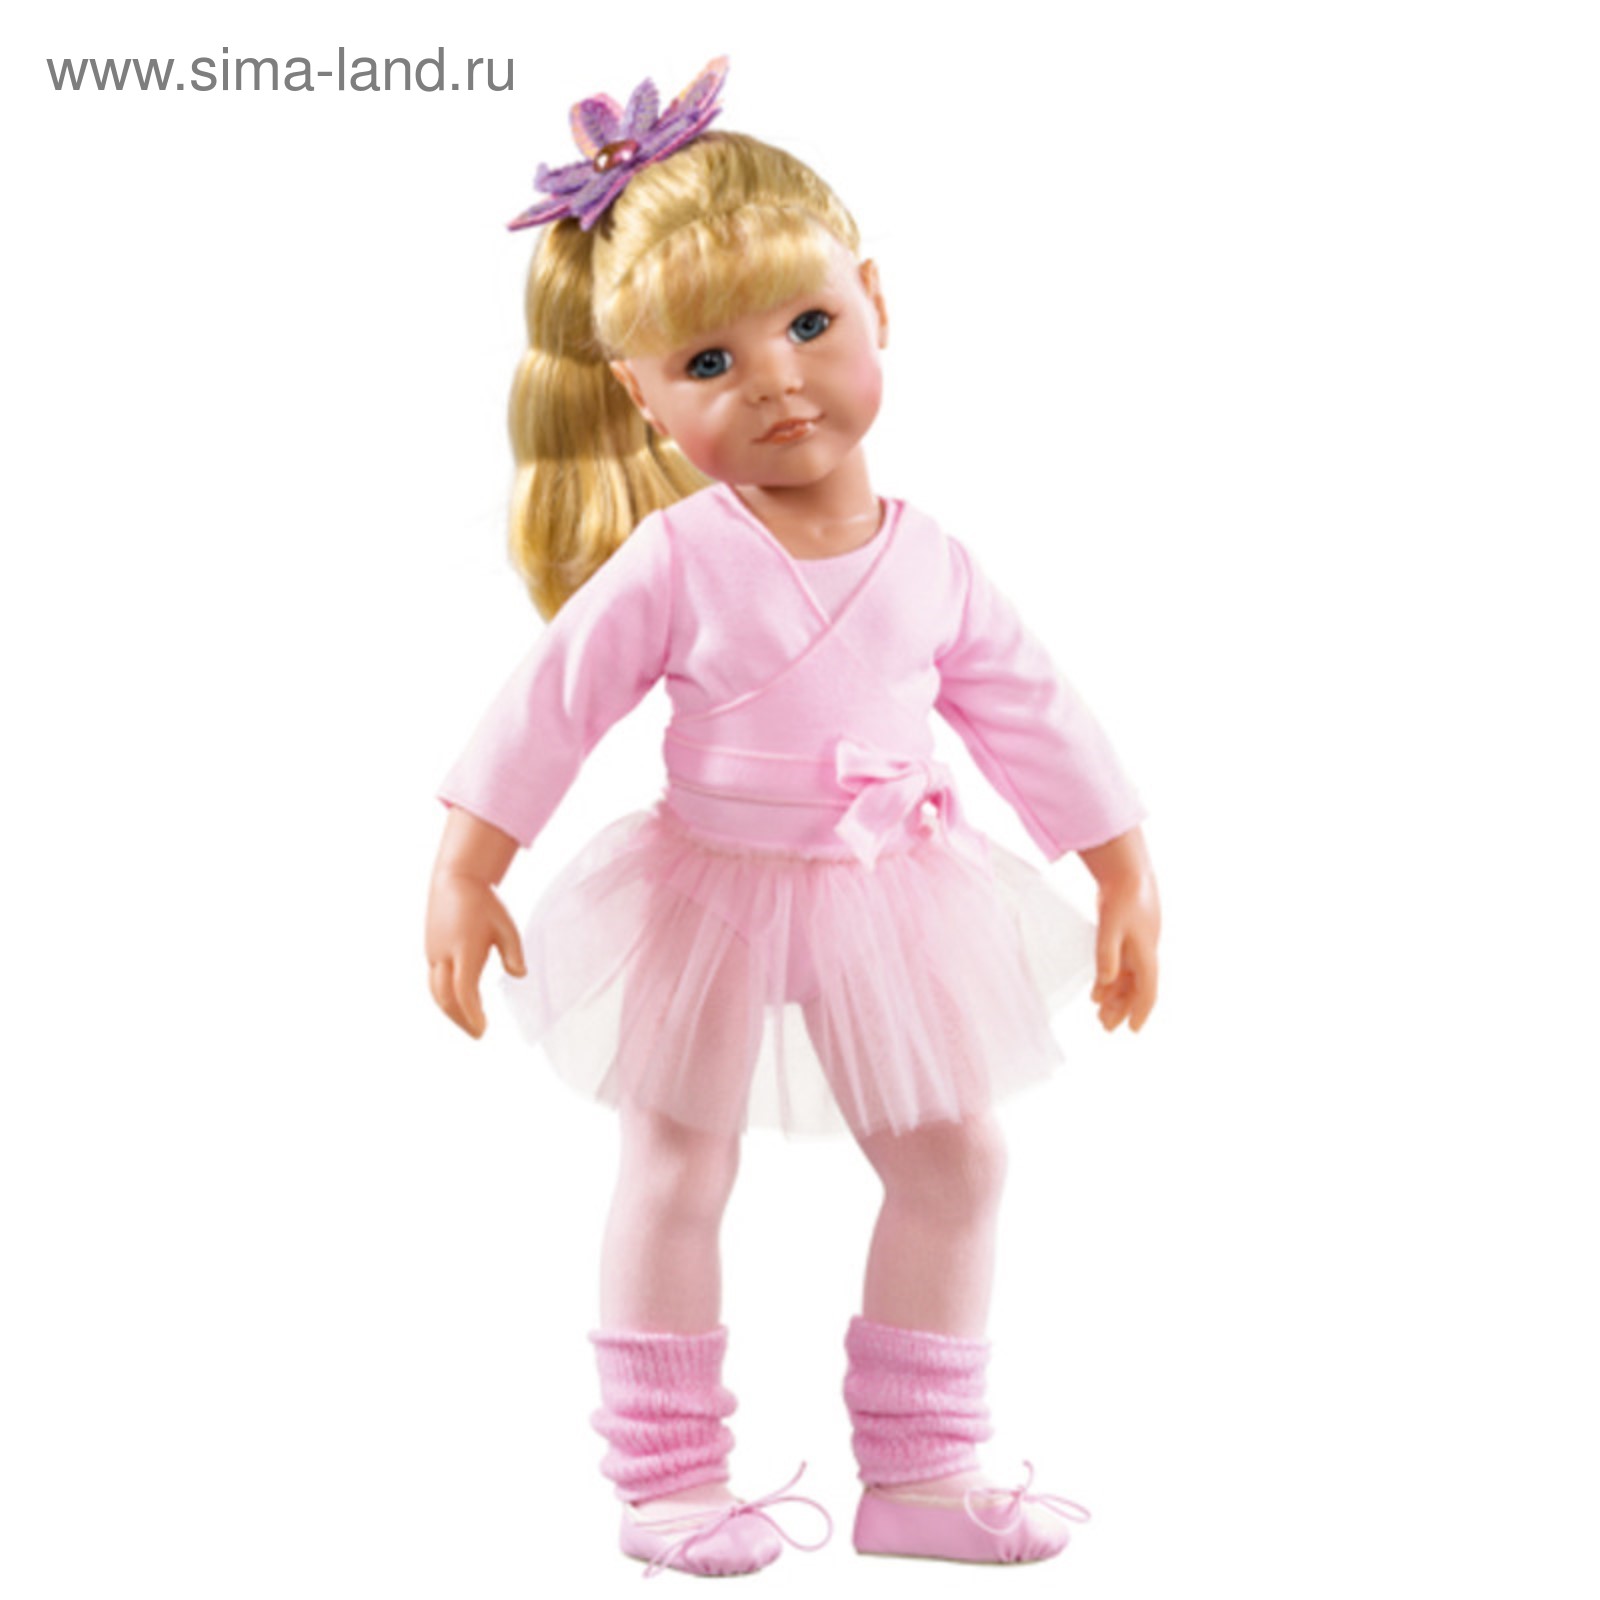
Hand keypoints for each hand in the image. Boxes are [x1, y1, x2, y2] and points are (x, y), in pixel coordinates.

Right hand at [426, 869, 525, 1037]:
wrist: (455, 881)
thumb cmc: (484, 904)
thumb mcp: (506, 925)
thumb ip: (514, 952)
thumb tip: (519, 974)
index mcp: (463, 947)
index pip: (463, 989)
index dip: (471, 1012)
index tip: (482, 1028)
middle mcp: (444, 954)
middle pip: (446, 997)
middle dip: (461, 1019)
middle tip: (478, 1033)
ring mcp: (434, 954)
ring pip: (437, 993)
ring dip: (452, 1012)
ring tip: (471, 1025)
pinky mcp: (431, 953)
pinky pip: (435, 983)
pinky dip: (447, 999)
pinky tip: (462, 1005)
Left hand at [1078, 825, 1159, 1032]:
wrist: (1127, 868)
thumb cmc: (1122, 896)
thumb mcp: (1111, 927)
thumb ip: (1107, 955)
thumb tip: (1105, 983)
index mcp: (1146, 952)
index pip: (1147, 991)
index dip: (1140, 1012)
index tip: (1132, 1030)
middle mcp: (1145, 951)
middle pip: (1136, 988)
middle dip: (1122, 1009)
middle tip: (1106, 1028)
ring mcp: (1137, 943)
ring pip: (1128, 977)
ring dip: (1115, 996)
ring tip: (1099, 1014)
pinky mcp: (1127, 934)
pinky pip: (1122, 964)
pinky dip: (1111, 978)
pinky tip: (1098, 990)